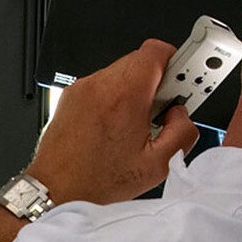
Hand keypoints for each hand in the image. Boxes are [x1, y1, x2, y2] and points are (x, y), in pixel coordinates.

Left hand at [26, 39, 197, 205]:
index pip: (157, 51)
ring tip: (136, 125)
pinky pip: (101, 87)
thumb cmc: (96, 181)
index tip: (186, 77)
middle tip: (164, 109)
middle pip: (140, 62)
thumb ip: (183, 132)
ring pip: (120, 74)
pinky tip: (115, 129)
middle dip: (158, 82)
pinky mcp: (71, 97)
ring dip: (135, 92)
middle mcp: (101, 85)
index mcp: (125, 95)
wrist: (55, 190)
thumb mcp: (157, 165)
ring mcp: (83, 89)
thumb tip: (184, 116)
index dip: (178, 61)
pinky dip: (114, 100)